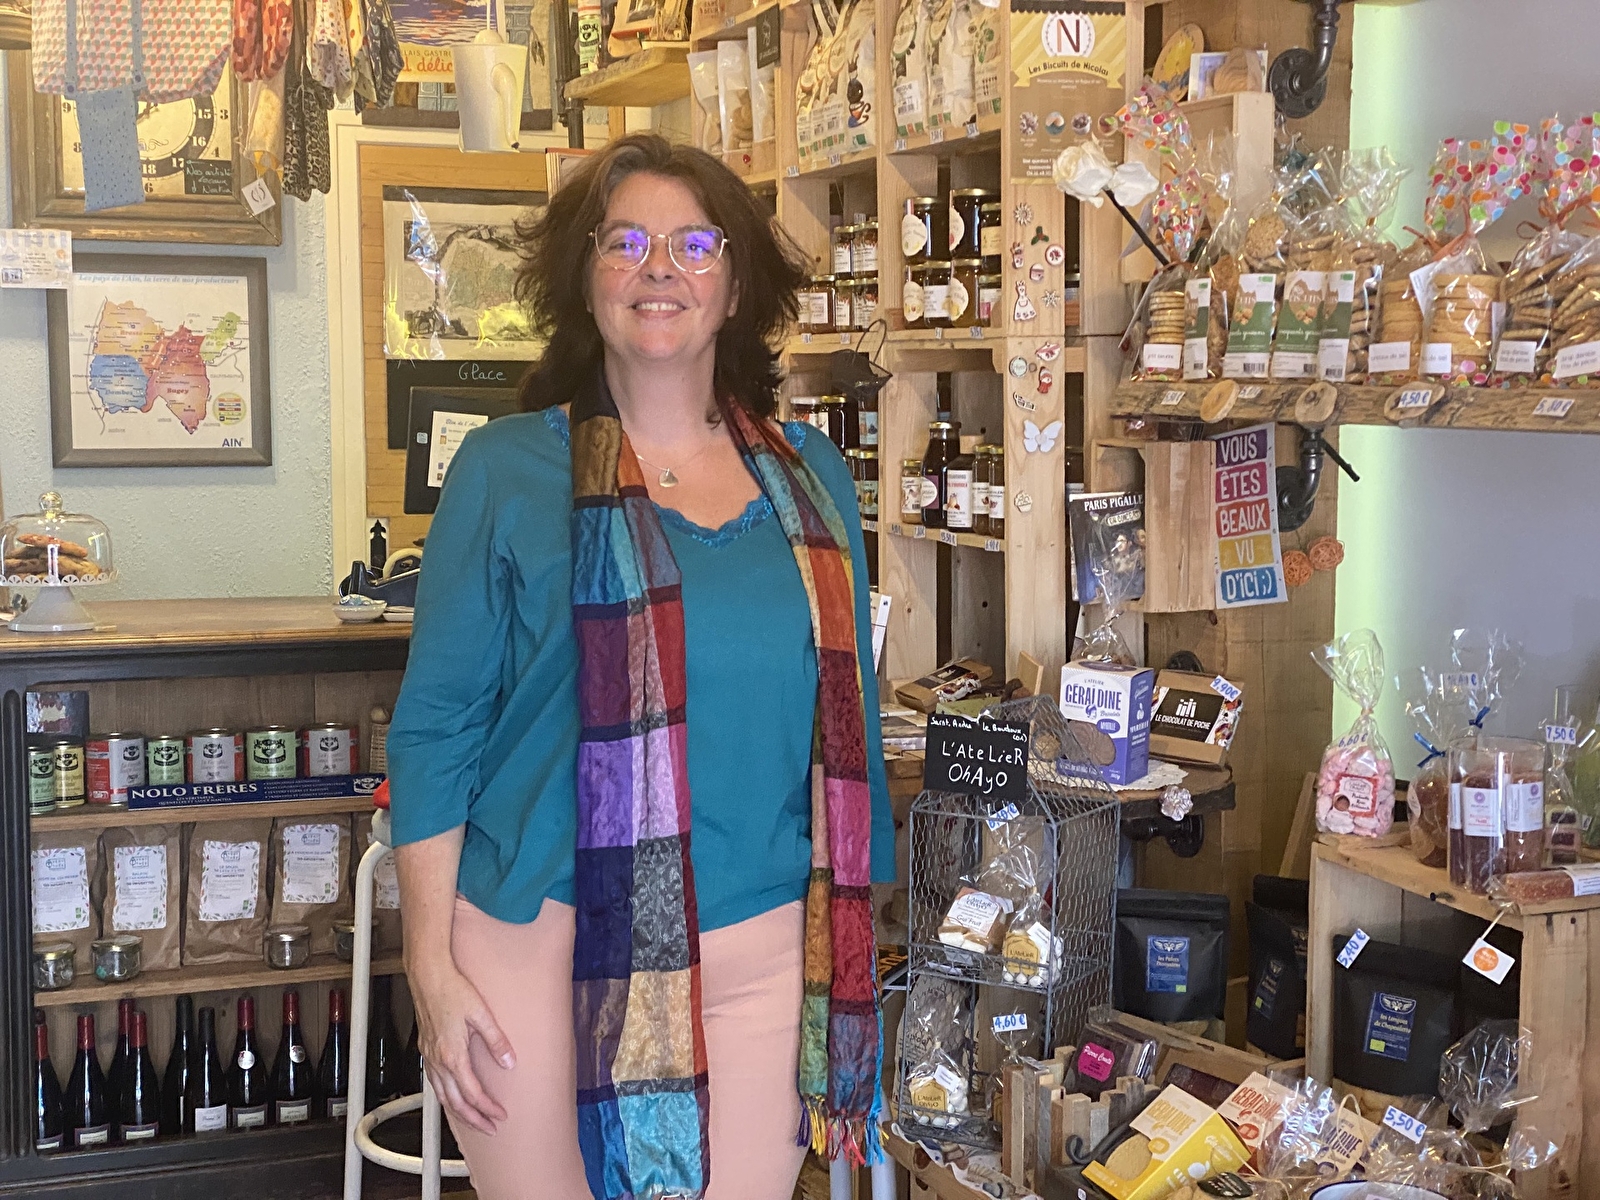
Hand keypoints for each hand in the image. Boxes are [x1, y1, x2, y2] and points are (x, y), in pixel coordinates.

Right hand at [407, 958, 516, 1134]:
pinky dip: (445, 1096)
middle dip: (474, 1119)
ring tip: (473, 1120)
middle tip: (489, 1128)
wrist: (428, 976)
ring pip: (442, 1096)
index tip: (500, 1115)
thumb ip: (496, 1041)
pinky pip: (434, 1083)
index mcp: (453, 1055)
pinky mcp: (425, 1049)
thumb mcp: (481, 1014)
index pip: (473, 1094)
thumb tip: (509, 1062)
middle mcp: (438, 1061)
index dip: (488, 1108)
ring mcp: (429, 1056)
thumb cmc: (452, 990)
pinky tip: (452, 1095)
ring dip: (458, 1112)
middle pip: (455, 1103)